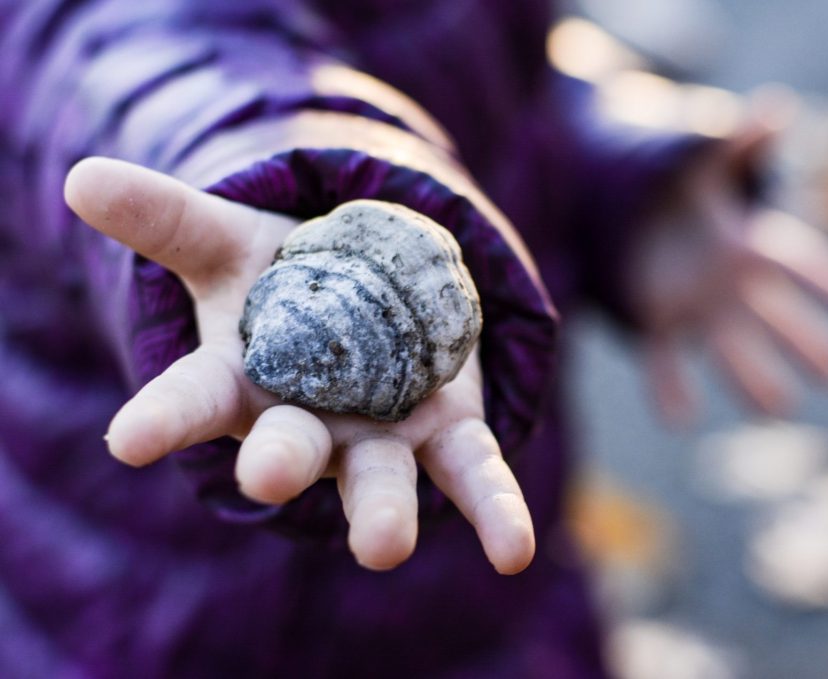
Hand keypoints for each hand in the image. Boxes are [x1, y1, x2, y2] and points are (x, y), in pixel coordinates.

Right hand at [64, 157, 534, 573]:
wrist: (366, 297)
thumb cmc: (282, 281)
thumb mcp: (225, 242)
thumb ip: (165, 219)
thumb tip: (80, 177)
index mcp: (245, 384)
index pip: (194, 402)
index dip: (164, 418)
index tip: (130, 439)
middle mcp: (307, 427)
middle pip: (291, 448)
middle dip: (282, 461)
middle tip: (270, 476)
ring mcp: (379, 440)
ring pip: (382, 478)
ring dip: (381, 512)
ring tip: (382, 547)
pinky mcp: (446, 437)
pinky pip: (473, 474)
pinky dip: (494, 510)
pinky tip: (513, 553)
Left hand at [630, 123, 827, 423]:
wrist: (627, 217)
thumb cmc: (680, 187)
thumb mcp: (705, 160)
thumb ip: (738, 140)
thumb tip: (774, 109)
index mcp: (752, 246)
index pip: (797, 262)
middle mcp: (733, 287)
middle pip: (778, 320)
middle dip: (807, 344)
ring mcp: (699, 311)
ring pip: (733, 350)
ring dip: (753, 379)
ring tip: (778, 411)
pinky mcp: (658, 324)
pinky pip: (666, 360)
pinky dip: (672, 389)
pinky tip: (680, 419)